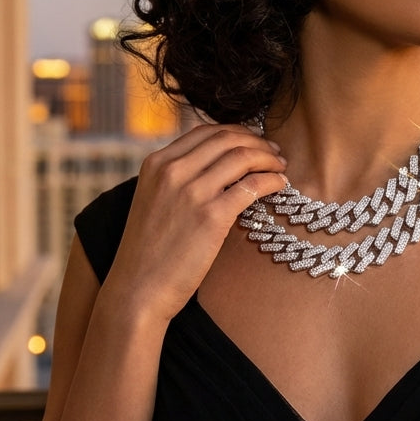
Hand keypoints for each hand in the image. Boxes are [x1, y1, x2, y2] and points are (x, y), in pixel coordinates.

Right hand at [102, 123, 286, 325]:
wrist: (138, 289)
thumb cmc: (149, 251)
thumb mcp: (153, 200)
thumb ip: (177, 177)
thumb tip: (217, 163)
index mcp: (156, 163)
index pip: (206, 131)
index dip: (237, 132)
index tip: (255, 140)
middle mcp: (172, 170)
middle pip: (227, 138)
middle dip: (257, 141)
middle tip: (275, 152)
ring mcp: (192, 191)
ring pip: (242, 156)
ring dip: (269, 158)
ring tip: (281, 166)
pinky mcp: (211, 216)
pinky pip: (252, 185)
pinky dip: (272, 180)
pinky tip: (280, 184)